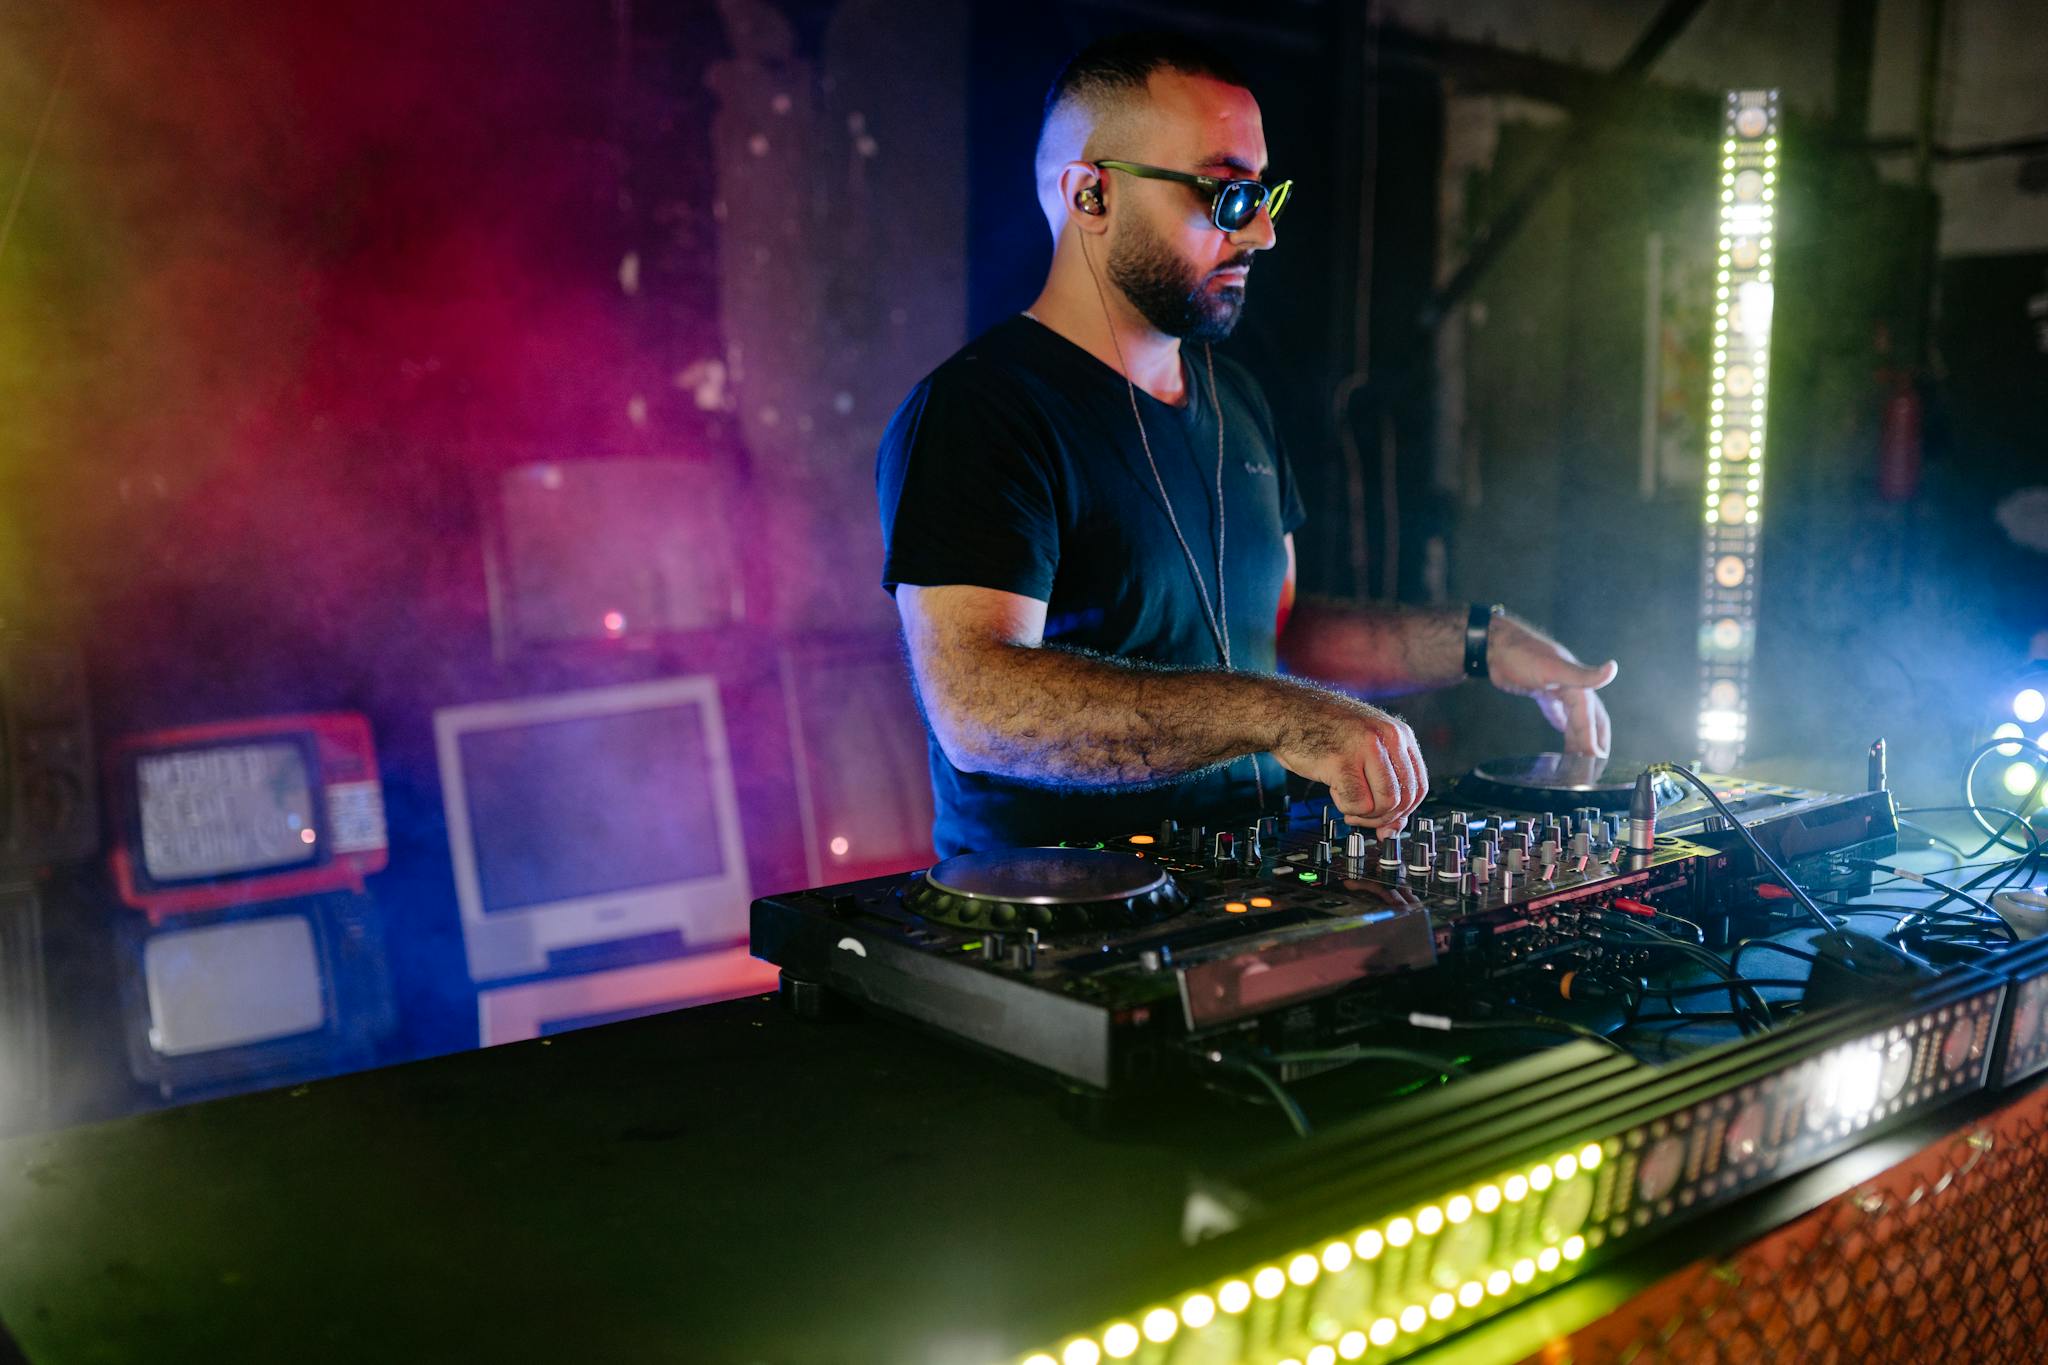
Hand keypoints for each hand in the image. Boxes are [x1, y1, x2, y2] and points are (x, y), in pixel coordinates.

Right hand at [1272, 689, 1427, 833]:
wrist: (1285, 712)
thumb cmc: (1321, 729)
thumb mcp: (1365, 745)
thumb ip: (1384, 778)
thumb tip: (1395, 827)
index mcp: (1398, 733)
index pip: (1419, 786)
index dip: (1404, 812)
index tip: (1387, 822)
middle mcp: (1388, 738)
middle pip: (1404, 799)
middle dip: (1383, 817)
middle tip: (1362, 816)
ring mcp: (1367, 748)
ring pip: (1385, 804)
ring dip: (1364, 814)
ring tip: (1346, 800)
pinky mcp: (1342, 761)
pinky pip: (1358, 804)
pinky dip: (1346, 807)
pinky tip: (1333, 790)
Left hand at [1485, 615, 1616, 756]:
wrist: (1494, 646)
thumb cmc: (1521, 654)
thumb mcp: (1553, 667)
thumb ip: (1583, 675)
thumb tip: (1612, 669)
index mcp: (1577, 686)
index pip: (1591, 719)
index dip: (1594, 740)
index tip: (1596, 760)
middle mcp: (1573, 688)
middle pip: (1592, 720)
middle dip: (1596, 741)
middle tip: (1597, 764)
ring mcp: (1559, 690)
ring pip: (1576, 720)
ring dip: (1580, 739)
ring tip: (1580, 761)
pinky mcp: (1545, 693)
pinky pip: (1561, 713)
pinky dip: (1567, 727)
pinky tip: (1568, 738)